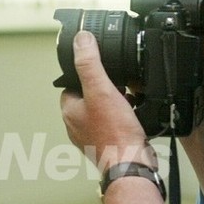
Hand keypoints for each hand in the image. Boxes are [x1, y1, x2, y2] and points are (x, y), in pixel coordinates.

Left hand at [60, 32, 154, 169]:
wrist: (131, 164)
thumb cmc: (114, 133)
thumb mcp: (101, 89)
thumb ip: (89, 64)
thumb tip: (81, 39)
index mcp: (69, 112)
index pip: (70, 84)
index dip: (85, 74)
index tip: (100, 70)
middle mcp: (77, 126)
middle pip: (88, 97)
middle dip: (104, 89)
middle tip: (118, 87)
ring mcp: (92, 137)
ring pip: (102, 111)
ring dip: (115, 103)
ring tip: (127, 101)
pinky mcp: (108, 144)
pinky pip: (113, 124)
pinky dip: (123, 118)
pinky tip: (134, 116)